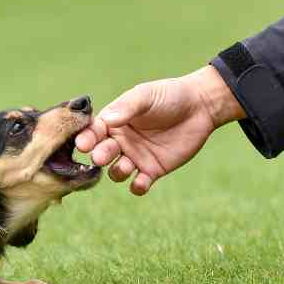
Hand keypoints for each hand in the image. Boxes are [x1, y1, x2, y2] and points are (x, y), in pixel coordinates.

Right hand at [76, 66, 244, 194]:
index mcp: (114, 121)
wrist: (200, 107)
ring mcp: (137, 157)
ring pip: (118, 172)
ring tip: (126, 166)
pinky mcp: (153, 170)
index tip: (83, 144)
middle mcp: (122, 141)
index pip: (94, 131)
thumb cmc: (170, 96)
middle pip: (103, 153)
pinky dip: (137, 187)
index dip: (87, 138)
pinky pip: (139, 184)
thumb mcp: (146, 96)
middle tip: (100, 157)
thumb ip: (128, 107)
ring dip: (118, 172)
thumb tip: (107, 120)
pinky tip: (141, 182)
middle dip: (100, 156)